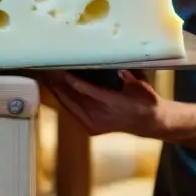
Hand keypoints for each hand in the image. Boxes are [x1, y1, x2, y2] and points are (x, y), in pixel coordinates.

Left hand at [40, 69, 166, 137]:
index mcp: (115, 104)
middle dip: (60, 84)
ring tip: (47, 75)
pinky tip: (56, 88)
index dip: (76, 83)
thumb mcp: (141, 86)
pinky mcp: (89, 126)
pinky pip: (72, 110)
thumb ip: (130, 77)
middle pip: (75, 99)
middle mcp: (101, 116)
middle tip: (47, 69)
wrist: (149, 123)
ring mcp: (93, 123)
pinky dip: (63, 98)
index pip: (91, 93)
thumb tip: (119, 69)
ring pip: (70, 105)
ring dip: (58, 91)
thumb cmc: (146, 101)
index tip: (64, 72)